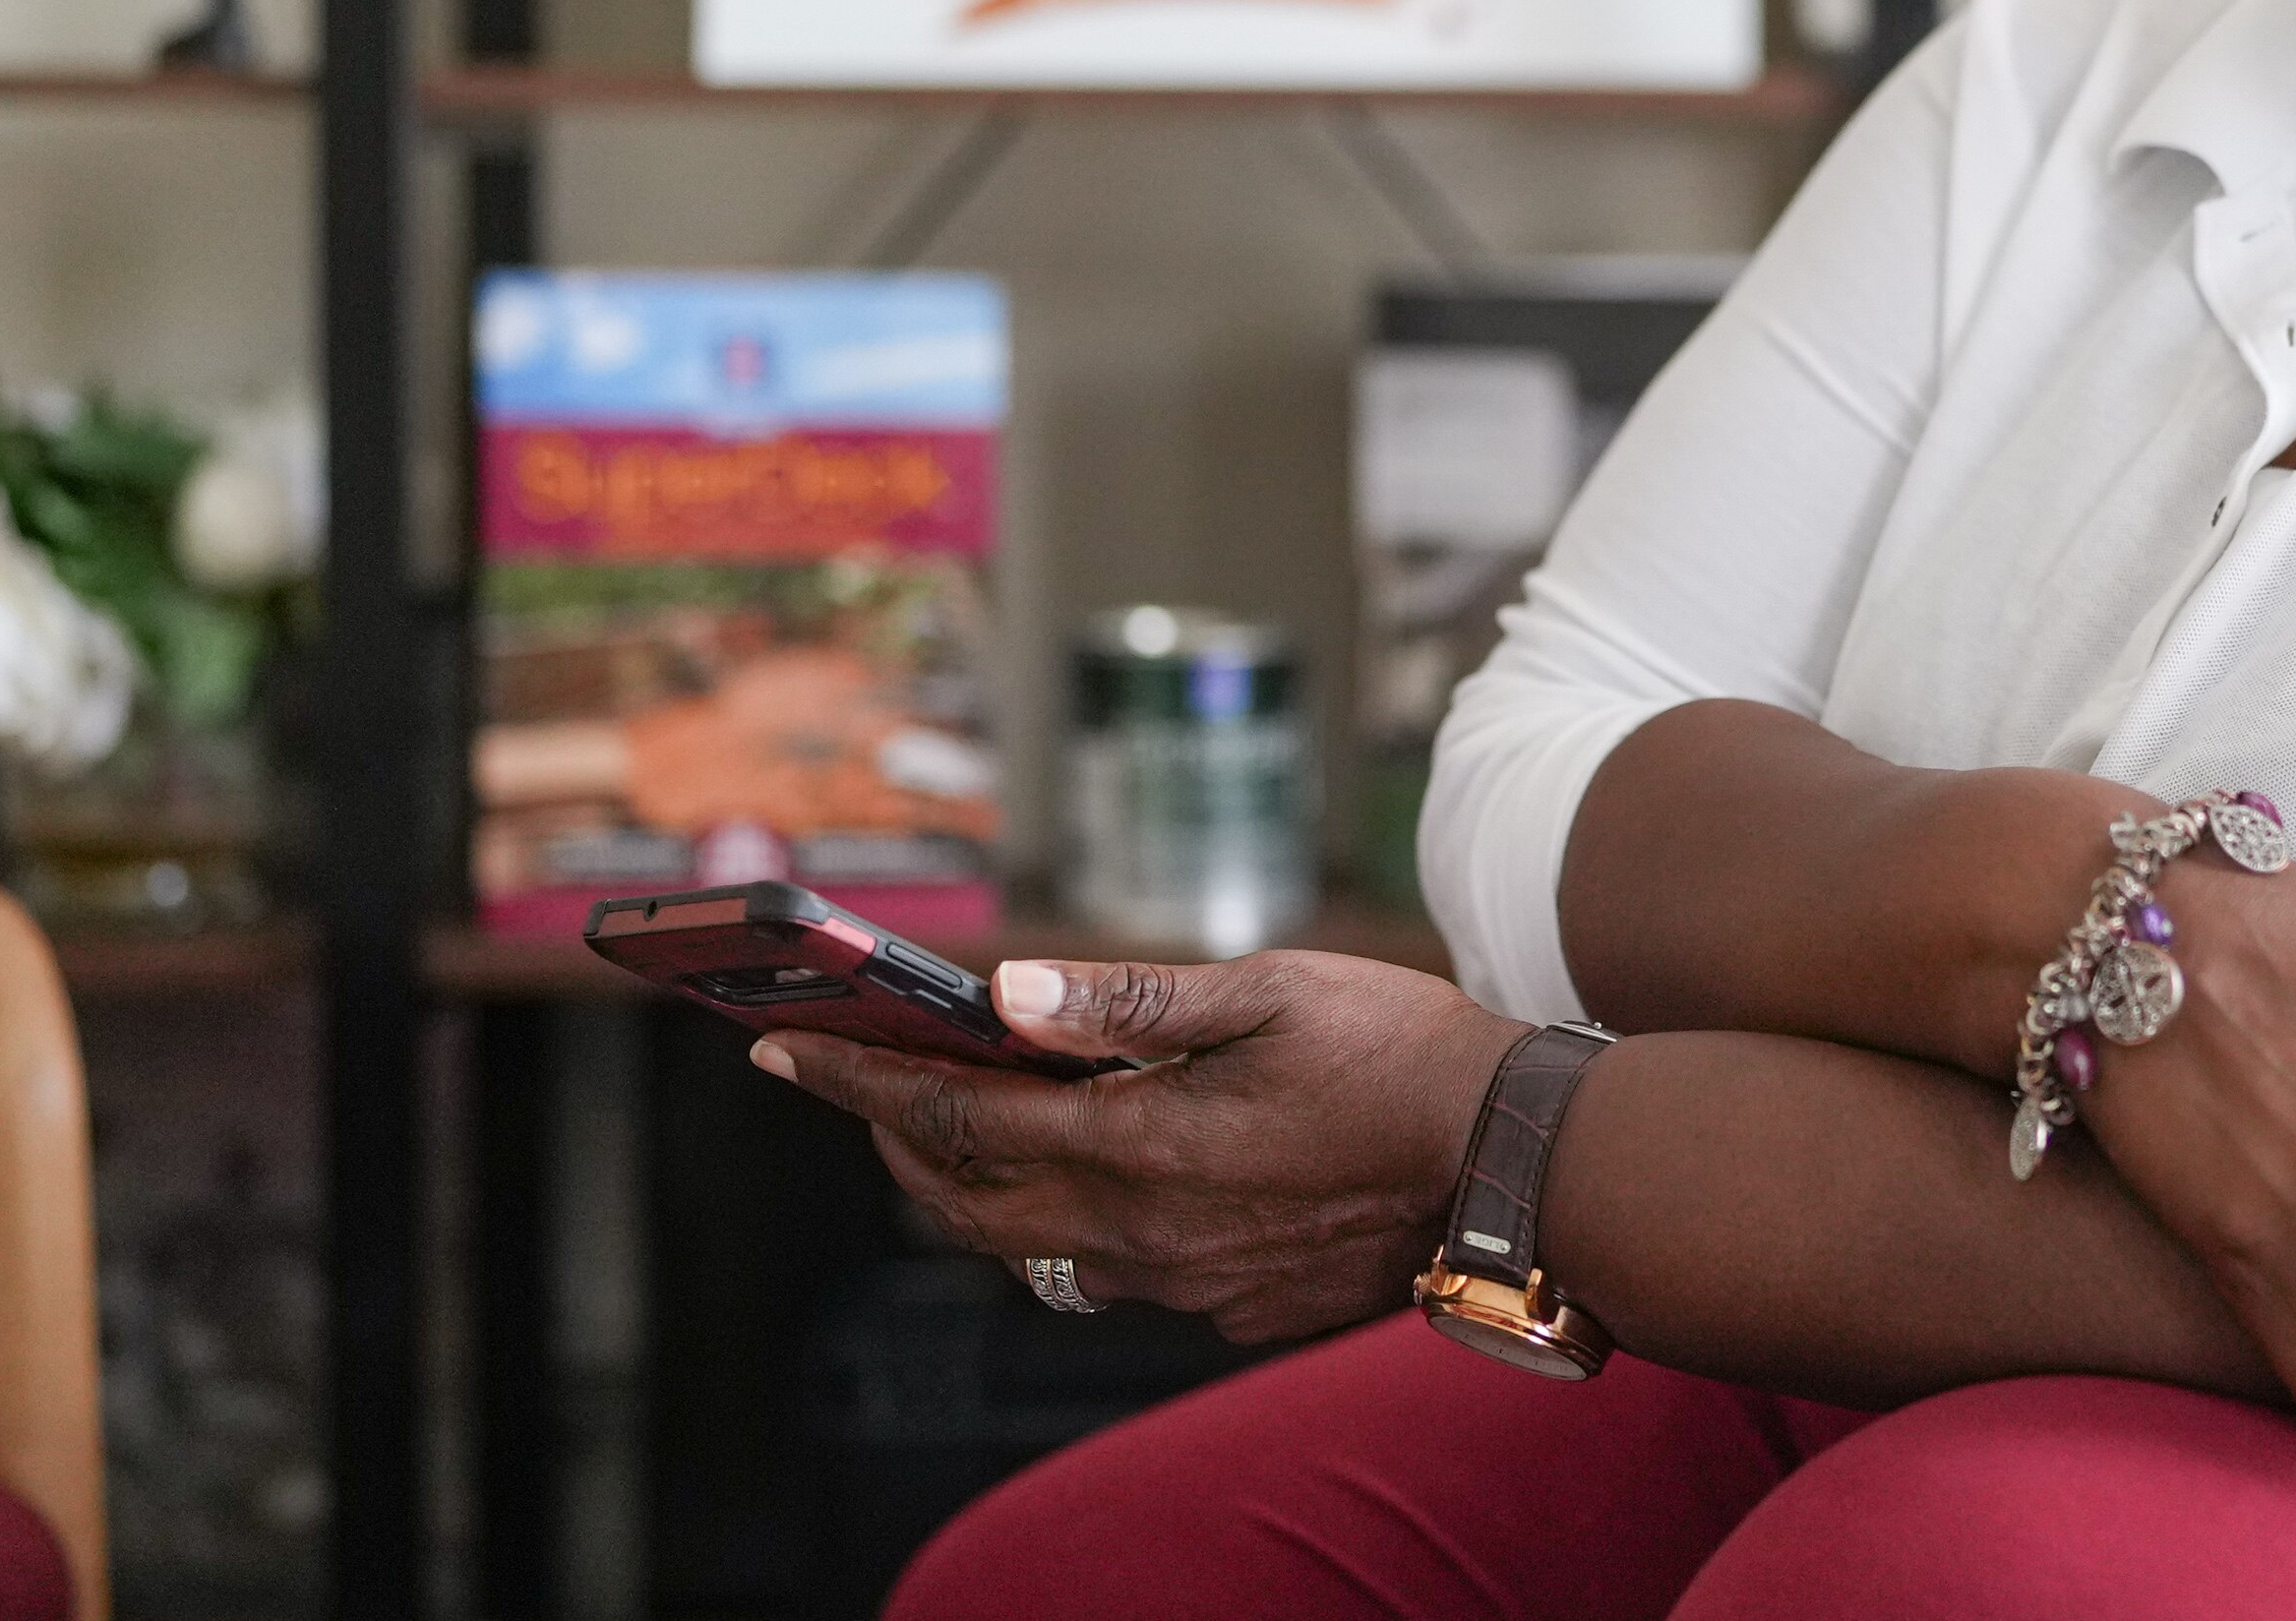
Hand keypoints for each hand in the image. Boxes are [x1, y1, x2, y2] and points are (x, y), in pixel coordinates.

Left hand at [747, 951, 1524, 1343]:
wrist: (1509, 1164)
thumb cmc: (1399, 1055)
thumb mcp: (1266, 990)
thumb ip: (1127, 998)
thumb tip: (1004, 993)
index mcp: (1136, 1143)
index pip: (952, 1117)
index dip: (857, 1080)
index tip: (786, 1050)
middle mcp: (1141, 1231)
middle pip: (965, 1203)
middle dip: (896, 1140)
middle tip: (865, 1083)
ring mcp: (1183, 1281)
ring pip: (1034, 1249)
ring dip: (981, 1188)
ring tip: (972, 1126)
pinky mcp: (1231, 1305)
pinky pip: (1119, 1271)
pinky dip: (1080, 1220)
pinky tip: (1115, 1173)